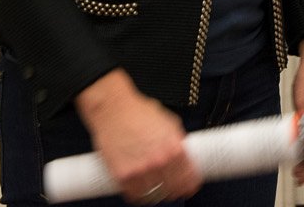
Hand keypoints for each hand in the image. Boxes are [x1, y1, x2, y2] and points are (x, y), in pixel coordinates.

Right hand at [74, 70, 200, 202]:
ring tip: (154, 186)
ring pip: (155, 195)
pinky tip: (140, 188)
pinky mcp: (123, 175)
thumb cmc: (137, 111)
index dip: (190, 185)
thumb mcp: (169, 122)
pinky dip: (139, 194)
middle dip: (174, 190)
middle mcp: (159, 161)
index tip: (189, 187)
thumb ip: (178, 141)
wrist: (112, 108)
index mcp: (174, 148)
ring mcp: (141, 170)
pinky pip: (135, 195)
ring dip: (156, 192)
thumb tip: (186, 155)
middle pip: (173, 190)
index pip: (189, 178)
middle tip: (172, 188)